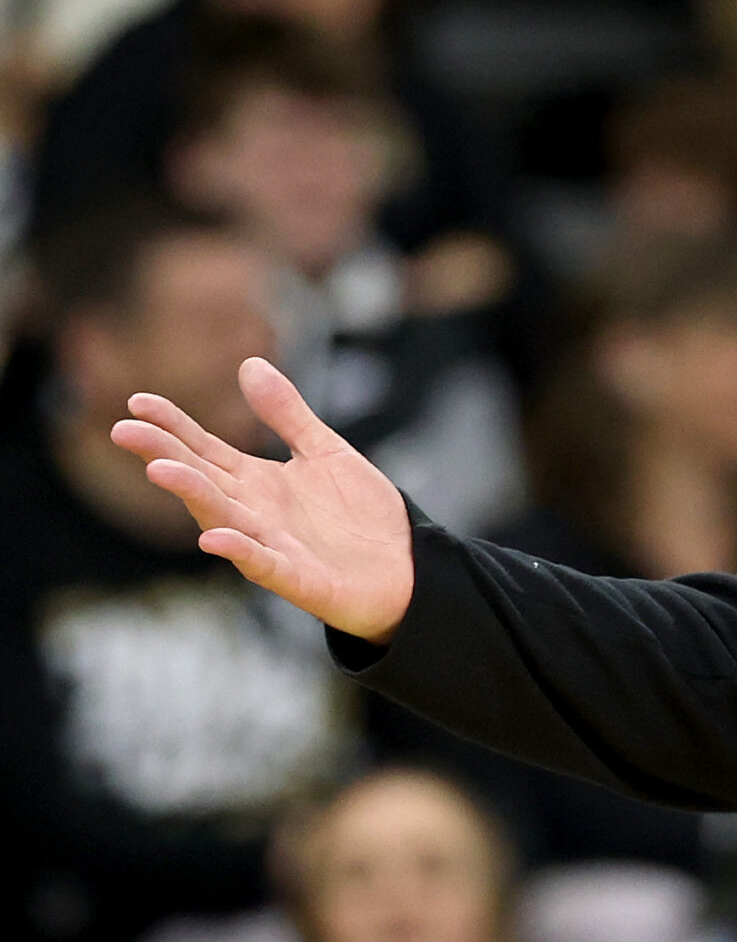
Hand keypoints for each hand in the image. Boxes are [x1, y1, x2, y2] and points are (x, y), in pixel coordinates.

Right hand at [109, 357, 414, 642]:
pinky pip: (263, 564)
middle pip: (203, 480)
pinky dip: (240, 551)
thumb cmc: (359, 514)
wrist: (407, 565)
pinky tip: (215, 538)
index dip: (173, 427)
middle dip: (165, 455)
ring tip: (159, 469)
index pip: (205, 451)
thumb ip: (287, 414)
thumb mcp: (324, 451)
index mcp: (258, 483)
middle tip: (124, 430)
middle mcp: (255, 514)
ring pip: (224, 519)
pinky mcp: (299, 577)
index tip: (138, 402)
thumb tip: (249, 364)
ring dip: (193, 496)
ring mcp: (273, 546)